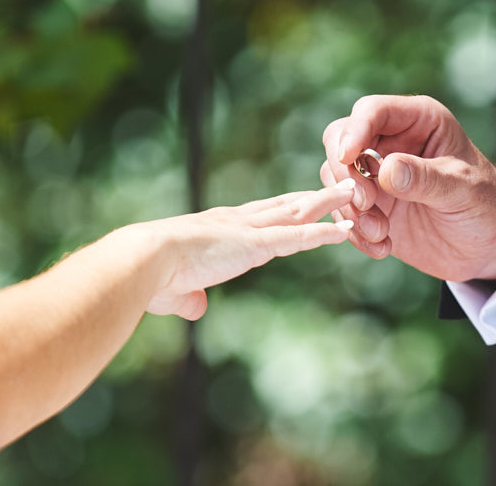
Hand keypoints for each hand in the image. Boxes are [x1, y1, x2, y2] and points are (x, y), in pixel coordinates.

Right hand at [140, 180, 355, 317]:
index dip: (280, 208)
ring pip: (297, 213)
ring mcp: (248, 230)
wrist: (144, 260)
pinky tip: (345, 231)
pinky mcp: (255, 244)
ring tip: (352, 193)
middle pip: (283, 206)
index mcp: (216, 229)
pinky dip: (323, 234)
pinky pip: (298, 237)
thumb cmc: (149, 277)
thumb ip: (190, 299)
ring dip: (327, 204)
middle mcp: (236, 222)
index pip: (257, 216)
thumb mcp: (174, 291)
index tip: (297, 201)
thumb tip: (197, 308)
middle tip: (333, 187)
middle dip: (310, 198)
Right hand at [319, 95, 495, 281]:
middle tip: (365, 204)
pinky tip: (382, 247)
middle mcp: (392, 142)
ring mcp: (378, 174)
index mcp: (419, 121)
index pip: (372, 111)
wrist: (490, 248)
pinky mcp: (372, 206)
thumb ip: (426, 179)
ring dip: (350, 209)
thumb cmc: (488, 206)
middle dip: (344, 173)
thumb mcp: (464, 190)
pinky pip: (344, 212)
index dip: (354, 131)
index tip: (348, 158)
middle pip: (340, 140)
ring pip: (336, 178)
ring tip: (381, 234)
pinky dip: (355, 232)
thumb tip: (385, 170)